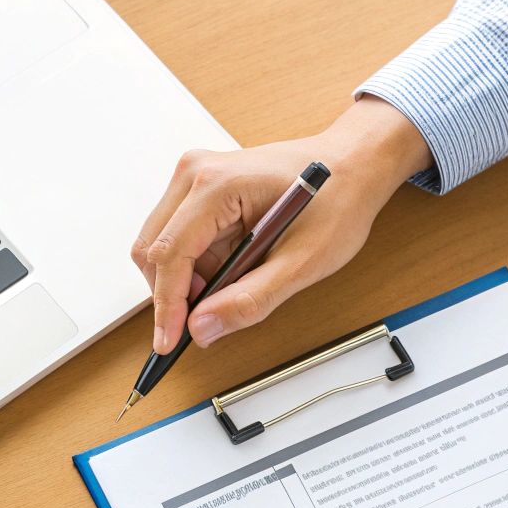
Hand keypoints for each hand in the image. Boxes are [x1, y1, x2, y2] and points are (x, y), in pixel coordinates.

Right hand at [131, 96, 431, 352]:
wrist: (352, 164)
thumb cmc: (337, 200)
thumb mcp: (303, 262)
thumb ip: (250, 299)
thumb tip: (202, 328)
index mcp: (217, 184)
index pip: (169, 255)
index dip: (165, 307)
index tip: (168, 343)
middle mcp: (196, 173)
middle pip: (155, 251)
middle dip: (177, 293)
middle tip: (215, 315)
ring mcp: (195, 177)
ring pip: (164, 247)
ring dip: (192, 278)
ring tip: (243, 278)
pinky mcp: (200, 188)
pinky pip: (181, 238)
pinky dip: (201, 264)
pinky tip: (239, 262)